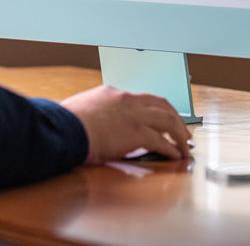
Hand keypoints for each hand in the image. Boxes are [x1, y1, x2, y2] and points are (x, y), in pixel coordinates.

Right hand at [61, 85, 192, 164]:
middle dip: (175, 117)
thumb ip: (94, 115)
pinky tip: (176, 156)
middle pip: (160, 104)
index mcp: (112, 94)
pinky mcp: (137, 133)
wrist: (64, 129)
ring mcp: (133, 115)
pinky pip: (162, 141)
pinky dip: (172, 149)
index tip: (159, 119)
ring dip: (179, 133)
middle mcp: (126, 100)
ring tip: (185, 144)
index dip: (154, 110)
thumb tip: (93, 125)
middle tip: (182, 130)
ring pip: (167, 120)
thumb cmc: (65, 124)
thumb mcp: (81, 111)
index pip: (140, 99)